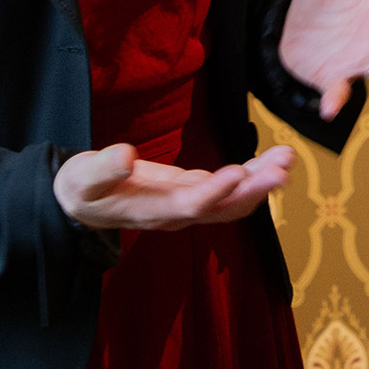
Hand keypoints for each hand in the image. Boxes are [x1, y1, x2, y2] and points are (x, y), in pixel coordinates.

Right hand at [54, 143, 294, 229]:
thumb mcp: (81, 178)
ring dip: (261, 182)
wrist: (80, 205)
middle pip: (222, 208)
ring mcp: (186, 205)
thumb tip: (125, 155)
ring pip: (232, 201)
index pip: (188, 205)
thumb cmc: (79, 189)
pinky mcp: (191, 192)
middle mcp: (175, 214)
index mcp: (150, 211)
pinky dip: (253, 176)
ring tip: (288, 158)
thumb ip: (102, 169)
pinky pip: (229, 190)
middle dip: (254, 190)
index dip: (215, 192)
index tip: (238, 173)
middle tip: (283, 169)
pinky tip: (274, 161)